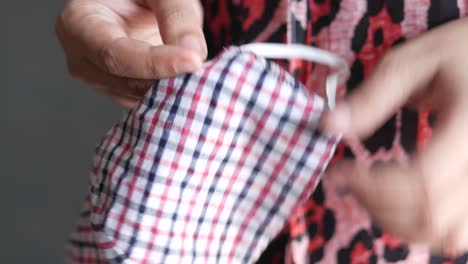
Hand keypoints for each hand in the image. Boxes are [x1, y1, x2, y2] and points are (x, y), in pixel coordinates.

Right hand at [55, 0, 206, 107]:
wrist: (136, 3)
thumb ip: (178, 17)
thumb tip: (194, 55)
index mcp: (79, 24)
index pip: (116, 55)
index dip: (155, 63)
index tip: (193, 63)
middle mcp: (83, 59)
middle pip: (128, 82)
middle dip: (169, 80)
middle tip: (207, 72)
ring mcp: (99, 80)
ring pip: (140, 98)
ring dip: (172, 91)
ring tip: (199, 74)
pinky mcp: (120, 92)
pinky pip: (146, 103)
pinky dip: (170, 96)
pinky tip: (188, 82)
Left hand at [321, 18, 467, 253]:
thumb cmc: (461, 53)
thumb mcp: (413, 61)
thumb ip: (373, 96)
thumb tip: (328, 126)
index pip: (424, 181)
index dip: (372, 186)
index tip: (340, 172)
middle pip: (432, 216)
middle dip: (376, 204)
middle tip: (348, 180)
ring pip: (448, 235)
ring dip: (398, 222)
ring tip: (372, 191)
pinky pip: (457, 232)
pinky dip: (422, 225)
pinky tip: (399, 199)